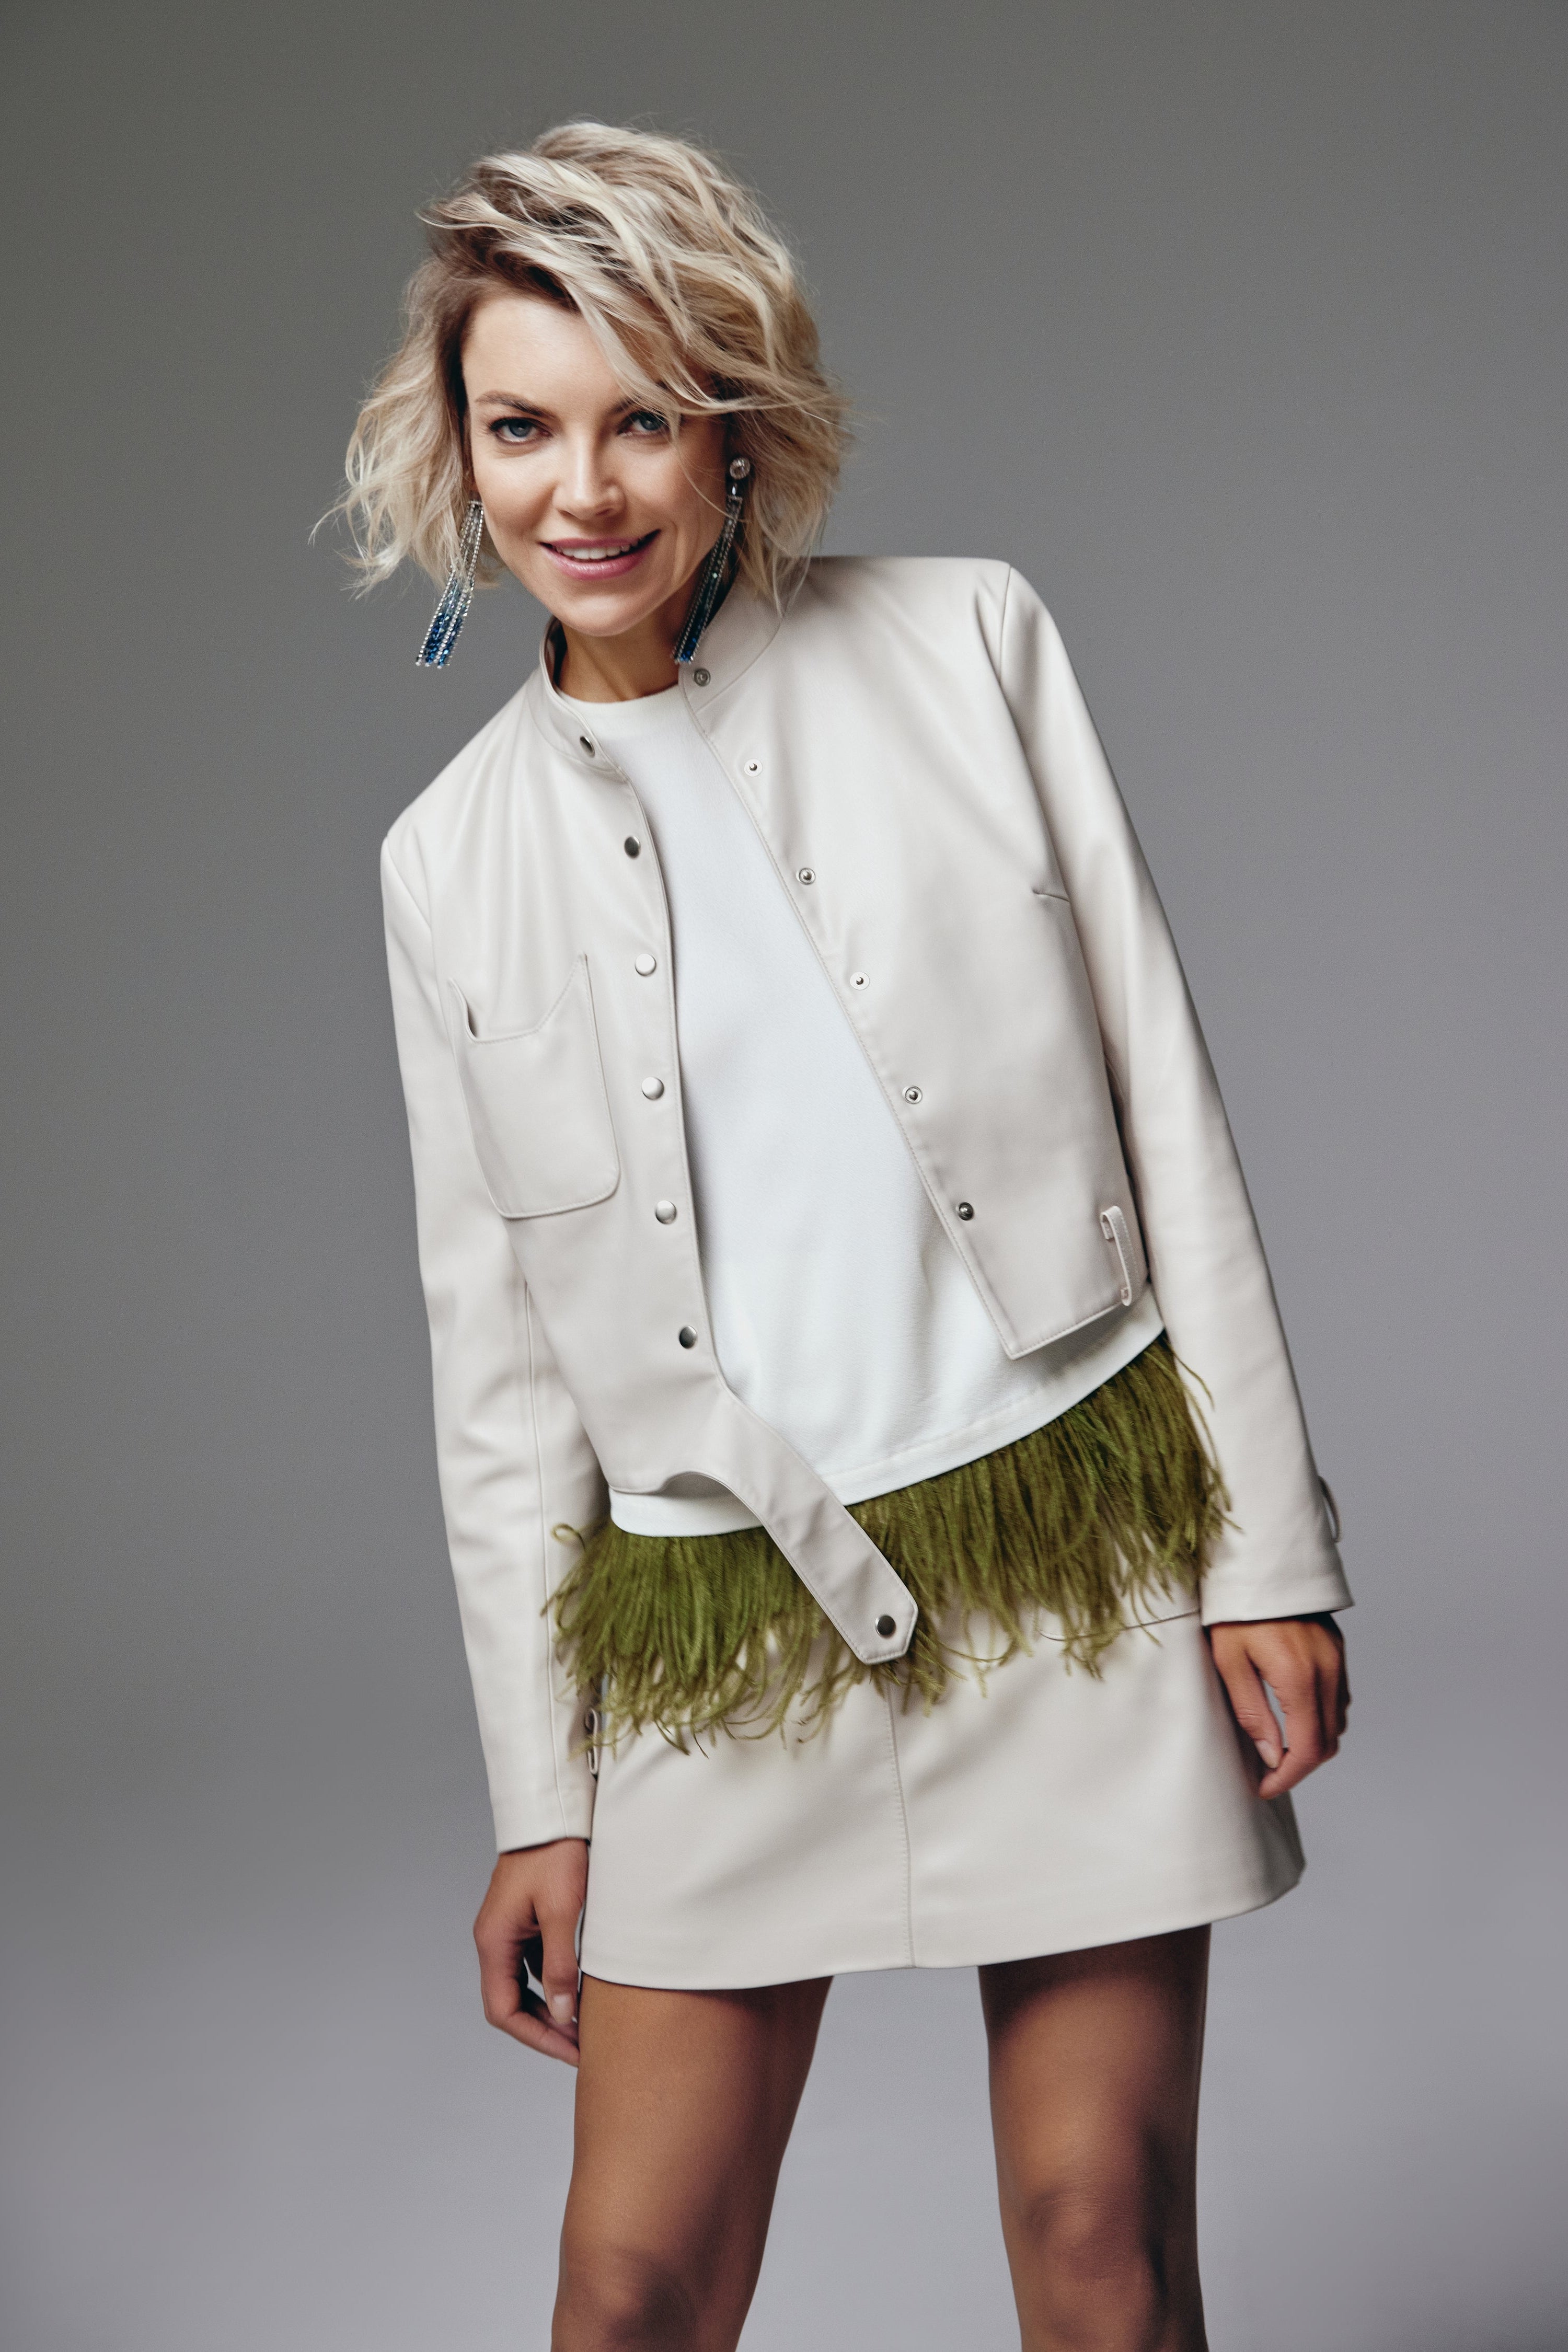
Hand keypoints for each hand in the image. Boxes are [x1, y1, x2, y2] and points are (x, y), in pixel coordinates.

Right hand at [473, 1837, 588, 2065]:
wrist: (554, 1810)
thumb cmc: (556, 1853)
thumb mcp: (562, 1911)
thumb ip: (560, 1964)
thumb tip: (561, 2015)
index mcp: (494, 1941)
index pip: (503, 2010)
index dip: (536, 2037)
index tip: (570, 2051)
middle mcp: (495, 1939)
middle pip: (509, 2003)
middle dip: (544, 2029)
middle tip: (581, 2047)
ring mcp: (509, 1930)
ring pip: (522, 1985)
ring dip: (549, 2008)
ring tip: (584, 2025)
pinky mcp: (525, 1920)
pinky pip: (533, 1964)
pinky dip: (553, 1983)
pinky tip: (581, 1989)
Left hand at [1208, 1614, 1349, 1799]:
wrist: (1256, 1563)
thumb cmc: (1233, 1610)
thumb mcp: (1229, 1662)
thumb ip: (1253, 1713)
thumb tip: (1273, 1758)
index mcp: (1299, 1677)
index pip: (1307, 1750)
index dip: (1287, 1778)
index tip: (1264, 1788)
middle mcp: (1327, 1671)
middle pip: (1328, 1742)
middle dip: (1300, 1767)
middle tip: (1268, 1775)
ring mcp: (1337, 1660)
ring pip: (1338, 1723)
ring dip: (1313, 1745)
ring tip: (1279, 1751)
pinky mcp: (1337, 1650)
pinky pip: (1340, 1698)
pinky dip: (1322, 1719)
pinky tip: (1295, 1720)